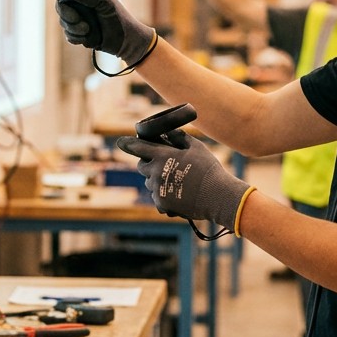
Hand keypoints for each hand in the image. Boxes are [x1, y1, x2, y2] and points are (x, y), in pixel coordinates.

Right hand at [39, 0, 154, 64]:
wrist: (126, 41)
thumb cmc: (119, 18)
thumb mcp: (107, 3)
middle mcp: (79, 4)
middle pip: (60, 6)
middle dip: (66, 14)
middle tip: (78, 20)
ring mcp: (78, 19)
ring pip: (63, 22)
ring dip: (73, 28)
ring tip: (88, 30)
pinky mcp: (78, 33)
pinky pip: (68, 35)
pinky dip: (76, 37)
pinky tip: (87, 38)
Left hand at [116, 131, 250, 230]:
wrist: (216, 195)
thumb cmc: (208, 169)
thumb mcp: (196, 147)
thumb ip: (179, 137)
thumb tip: (168, 132)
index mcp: (161, 156)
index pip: (138, 147)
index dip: (128, 143)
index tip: (120, 142)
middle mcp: (155, 172)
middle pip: (141, 166)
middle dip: (148, 163)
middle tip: (163, 164)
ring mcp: (157, 189)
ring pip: (150, 183)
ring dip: (157, 180)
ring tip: (177, 180)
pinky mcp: (162, 204)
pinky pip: (157, 197)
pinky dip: (164, 195)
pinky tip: (179, 193)